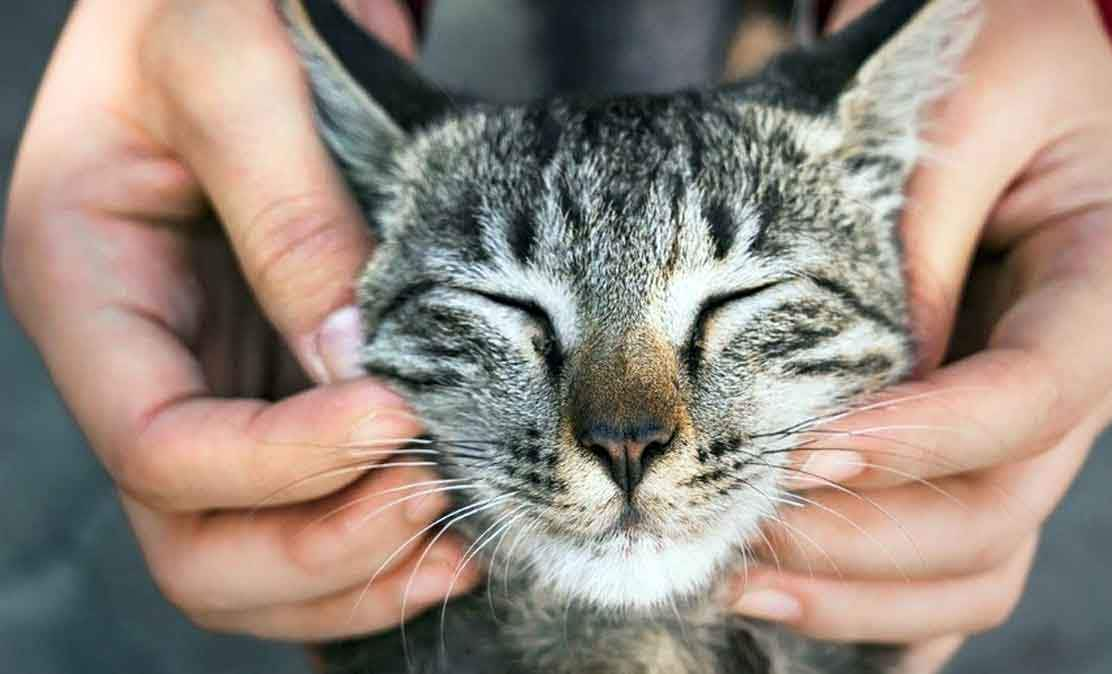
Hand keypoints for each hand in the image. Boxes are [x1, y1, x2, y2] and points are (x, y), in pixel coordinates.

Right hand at [2, 0, 476, 640]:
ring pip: (247, 554)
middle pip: (192, 540)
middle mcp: (139, 361)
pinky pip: (306, 510)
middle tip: (436, 498)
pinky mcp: (276, 387)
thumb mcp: (231, 66)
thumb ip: (285, 210)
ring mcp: (210, 384)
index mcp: (85, 288)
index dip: (280, 464)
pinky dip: (375, 546)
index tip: (400, 416)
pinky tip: (453, 530)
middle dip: (317, 547)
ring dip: (352, 572)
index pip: (158, 446)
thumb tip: (354, 362)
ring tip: (459, 537)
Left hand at [728, 1, 1111, 671]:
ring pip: (980, 558)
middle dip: (866, 536)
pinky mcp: (979, 442)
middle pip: (1000, 506)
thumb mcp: (950, 115)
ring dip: (862, 592)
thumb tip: (852, 402)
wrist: (987, 49)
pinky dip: (887, 606)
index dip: (923, 441)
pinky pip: (956, 558)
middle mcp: (1086, 369)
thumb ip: (911, 250)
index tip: (805, 451)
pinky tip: (804, 617)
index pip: (1031, 396)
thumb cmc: (977, 57)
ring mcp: (1037, 421)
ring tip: (739, 581)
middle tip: (738, 531)